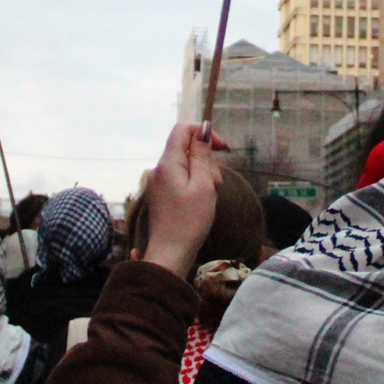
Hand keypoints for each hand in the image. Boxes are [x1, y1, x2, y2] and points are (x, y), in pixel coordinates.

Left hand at [142, 122, 228, 279]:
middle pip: (186, 148)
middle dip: (207, 159)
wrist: (170, 254)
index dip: (204, 133)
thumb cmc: (189, 221)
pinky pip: (181, 178)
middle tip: (217, 183)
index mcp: (168, 163)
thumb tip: (203, 130)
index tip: (223, 149)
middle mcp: (159, 169)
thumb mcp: (203, 185)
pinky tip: (203, 201)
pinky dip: (195, 184)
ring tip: (211, 195)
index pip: (183, 129)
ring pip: (186, 164)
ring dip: (204, 173)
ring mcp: (159, 182)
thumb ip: (202, 155)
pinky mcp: (162, 194)